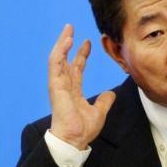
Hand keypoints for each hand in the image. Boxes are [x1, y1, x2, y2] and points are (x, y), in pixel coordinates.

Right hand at [48, 24, 115, 149]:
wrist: (75, 139)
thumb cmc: (83, 129)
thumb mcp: (99, 112)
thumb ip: (104, 101)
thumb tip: (111, 93)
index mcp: (73, 91)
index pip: (76, 68)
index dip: (81, 55)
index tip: (87, 43)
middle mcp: (64, 86)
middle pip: (65, 59)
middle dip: (67, 43)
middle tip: (71, 28)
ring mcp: (58, 85)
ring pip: (57, 59)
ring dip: (61, 43)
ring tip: (68, 30)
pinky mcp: (55, 85)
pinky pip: (55, 64)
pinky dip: (60, 52)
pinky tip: (66, 41)